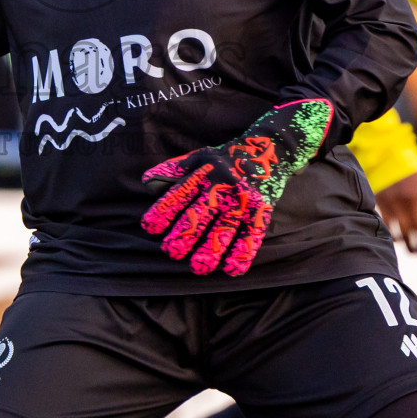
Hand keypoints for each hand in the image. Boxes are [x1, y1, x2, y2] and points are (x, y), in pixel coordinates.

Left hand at [140, 98, 332, 276]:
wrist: (270, 148)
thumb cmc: (227, 157)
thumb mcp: (200, 156)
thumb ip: (173, 170)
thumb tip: (146, 182)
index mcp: (204, 173)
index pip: (179, 193)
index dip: (163, 210)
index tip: (149, 227)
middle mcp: (222, 186)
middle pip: (201, 212)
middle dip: (185, 233)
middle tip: (171, 251)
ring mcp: (243, 199)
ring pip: (226, 227)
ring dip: (212, 249)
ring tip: (199, 268)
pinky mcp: (261, 209)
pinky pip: (253, 233)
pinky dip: (243, 252)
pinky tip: (232, 269)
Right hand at [375, 167, 416, 254]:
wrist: (387, 153)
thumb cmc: (411, 169)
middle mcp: (415, 201)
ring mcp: (399, 203)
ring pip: (406, 232)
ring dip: (410, 245)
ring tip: (412, 251)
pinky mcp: (384, 204)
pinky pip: (390, 226)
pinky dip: (394, 236)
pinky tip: (397, 240)